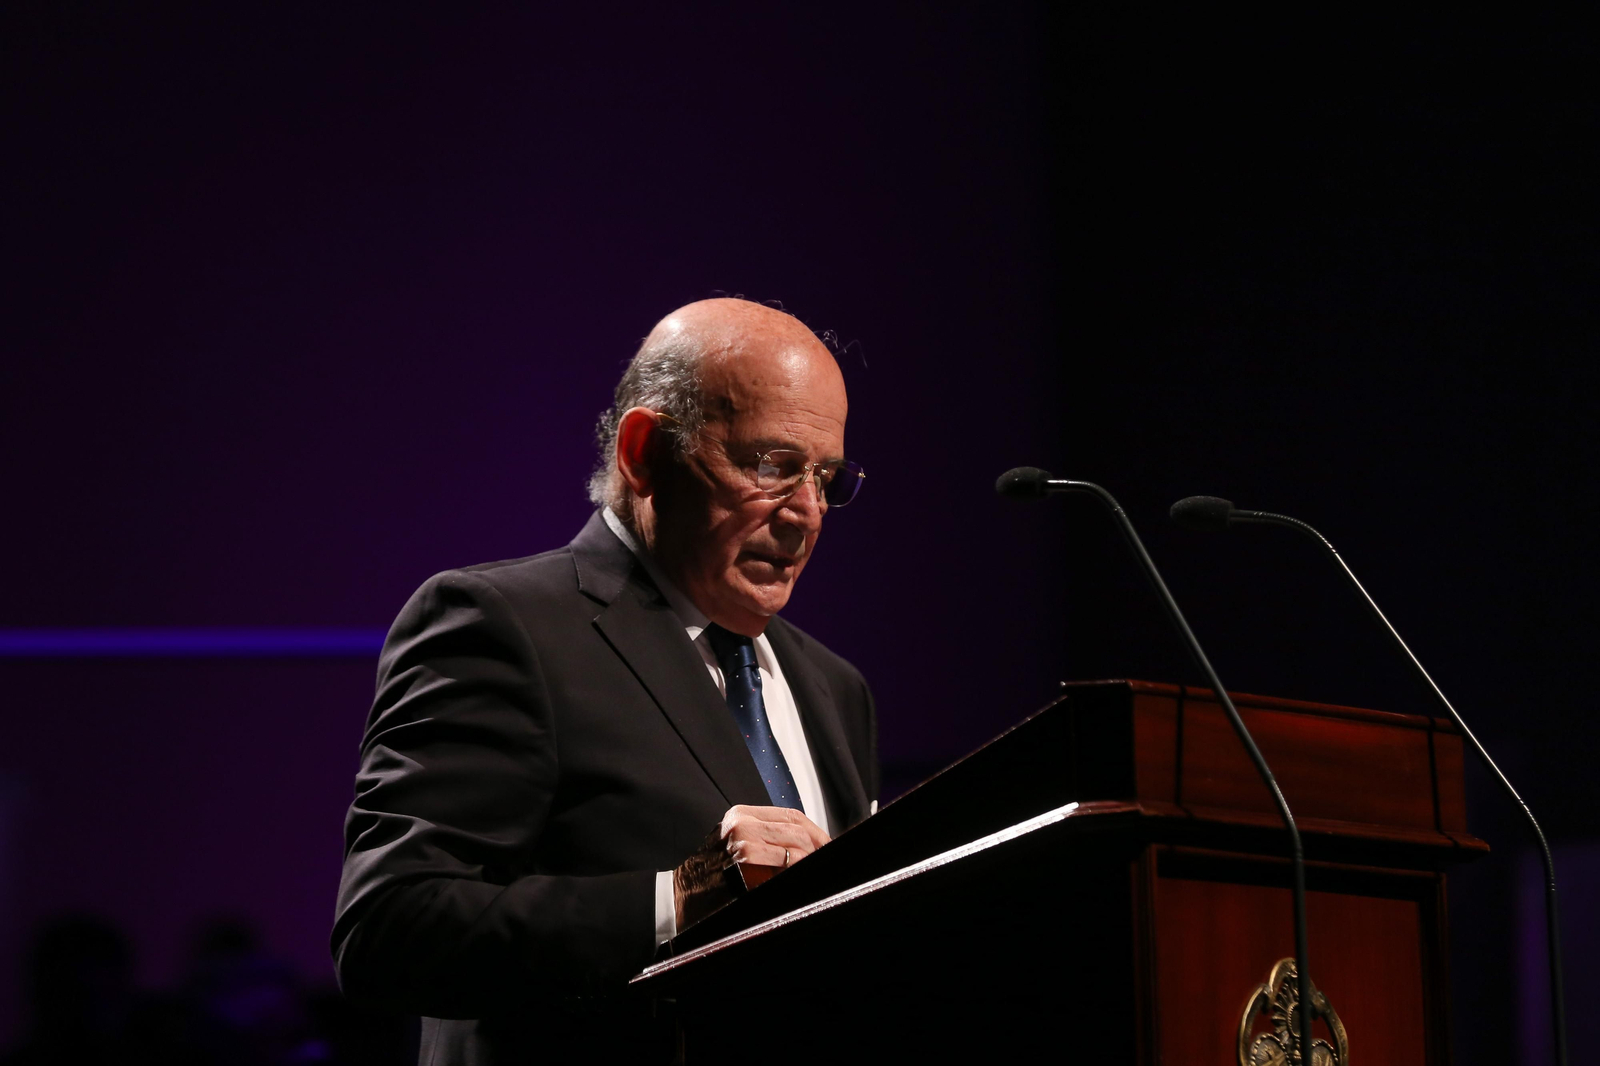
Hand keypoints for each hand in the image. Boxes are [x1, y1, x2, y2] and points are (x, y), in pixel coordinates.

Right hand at [673, 805, 829, 929]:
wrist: (680, 897)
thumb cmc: (709, 876)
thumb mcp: (735, 844)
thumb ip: (766, 838)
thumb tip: (807, 845)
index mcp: (741, 815)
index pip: (791, 816)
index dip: (816, 832)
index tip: (828, 845)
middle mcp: (742, 824)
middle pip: (798, 831)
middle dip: (819, 848)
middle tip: (830, 861)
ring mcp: (743, 843)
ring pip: (796, 848)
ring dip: (810, 862)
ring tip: (817, 872)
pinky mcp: (745, 865)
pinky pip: (784, 868)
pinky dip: (796, 874)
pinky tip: (801, 881)